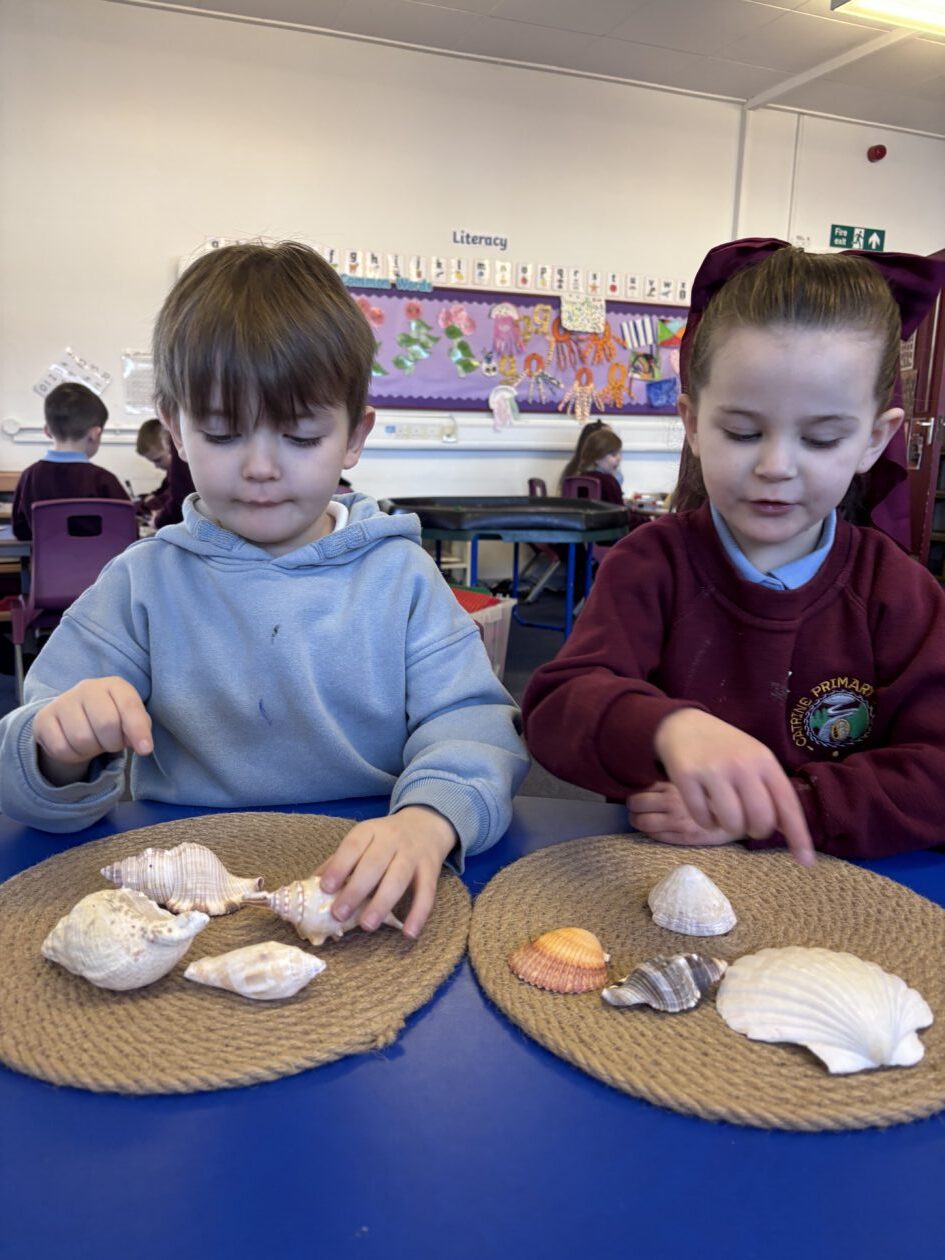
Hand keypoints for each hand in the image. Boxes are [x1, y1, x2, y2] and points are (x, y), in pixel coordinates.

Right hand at [33, 677, 152, 786]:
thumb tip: (143, 746)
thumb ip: (139, 729)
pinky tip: (75, 746)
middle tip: (111, 744)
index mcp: (115, 685)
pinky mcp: (43, 718)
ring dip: (91, 751)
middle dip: (113, 743)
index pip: (129, 706)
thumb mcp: (130, 720)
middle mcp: (88, 688)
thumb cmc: (111, 718)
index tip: (145, 750)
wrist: (75, 717)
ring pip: (82, 739)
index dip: (138, 730)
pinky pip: (61, 748)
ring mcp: (63, 701)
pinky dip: (72, 755)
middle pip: (106, 724)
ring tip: (93, 743)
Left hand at [317, 806, 456, 939]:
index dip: (339, 866)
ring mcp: (413, 855)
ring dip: (382, 903)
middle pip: (374, 864)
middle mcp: (392, 840)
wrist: (426, 824)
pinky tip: (408, 933)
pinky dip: (418, 914)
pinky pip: (426, 893)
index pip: (352, 846)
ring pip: (398, 878)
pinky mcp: (431, 870)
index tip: (325, 887)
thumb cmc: (385, 839)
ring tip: (367, 926)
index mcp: (370, 831)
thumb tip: (311, 885)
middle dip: (355, 890)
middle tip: (338, 914)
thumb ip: (340, 860)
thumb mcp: (363, 840)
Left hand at [628, 780, 736, 845]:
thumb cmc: (720, 794)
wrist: (745, 813)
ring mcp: (677, 819)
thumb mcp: (698, 777)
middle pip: (636, 802)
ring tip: (640, 820)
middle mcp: (673, 800)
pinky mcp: (684, 836)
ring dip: (637, 821)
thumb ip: (677, 778)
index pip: (643, 785)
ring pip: (641, 821)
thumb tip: (652, 780)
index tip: (640, 793)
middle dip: (634, 806)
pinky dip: (651, 833)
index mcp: (676, 782)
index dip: (638, 790)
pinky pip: (656, 836)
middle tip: (636, 808)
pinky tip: (656, 830)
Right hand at [654, 709, 814, 865]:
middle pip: (760, 820)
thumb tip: (785, 829)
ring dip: (728, 828)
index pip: (787, 804)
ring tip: (724, 814)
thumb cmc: (725, 748)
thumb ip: (770, 790)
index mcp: (764, 761)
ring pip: (731, 823)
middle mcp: (741, 765)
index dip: (798, 836)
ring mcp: (713, 770)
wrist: (684, 724)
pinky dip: (705, 822)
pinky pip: (703, 819)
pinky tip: (705, 809)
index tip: (806, 862)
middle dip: (755, 831)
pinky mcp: (687, 776)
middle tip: (747, 823)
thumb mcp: (754, 759)